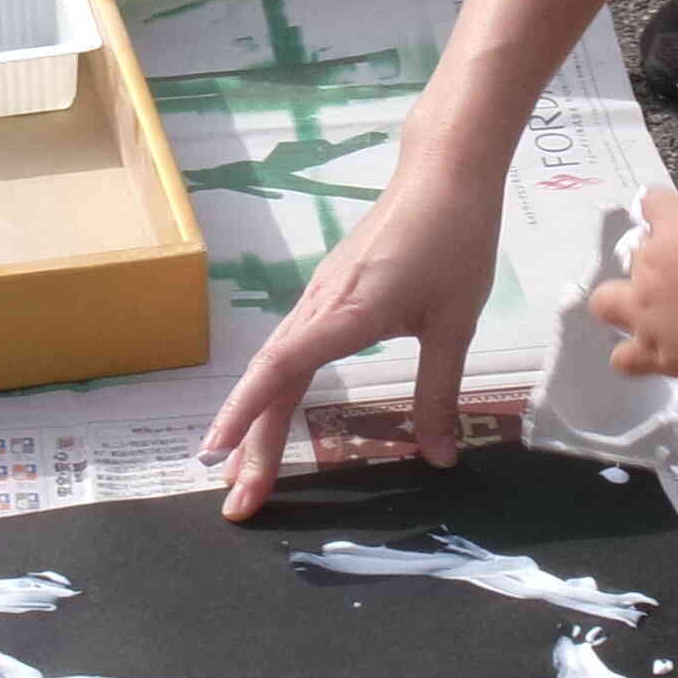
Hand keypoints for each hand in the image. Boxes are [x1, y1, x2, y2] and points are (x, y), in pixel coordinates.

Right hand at [200, 166, 502, 519]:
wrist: (444, 172)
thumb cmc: (454, 241)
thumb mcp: (456, 323)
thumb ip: (440, 391)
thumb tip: (439, 457)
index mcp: (349, 312)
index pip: (283, 367)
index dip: (249, 414)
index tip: (221, 457)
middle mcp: (320, 305)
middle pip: (271, 380)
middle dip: (250, 444)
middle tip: (237, 504)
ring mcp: (319, 297)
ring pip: (274, 366)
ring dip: (256, 420)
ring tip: (242, 472)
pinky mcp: (328, 293)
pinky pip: (288, 348)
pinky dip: (272, 390)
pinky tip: (271, 413)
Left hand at [588, 183, 677, 388]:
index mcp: (675, 226)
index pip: (650, 204)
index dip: (664, 211)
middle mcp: (649, 267)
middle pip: (632, 253)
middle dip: (654, 258)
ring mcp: (647, 314)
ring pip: (606, 302)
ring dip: (622, 301)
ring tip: (647, 308)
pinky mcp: (655, 354)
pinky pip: (623, 358)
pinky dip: (632, 354)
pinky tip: (650, 350)